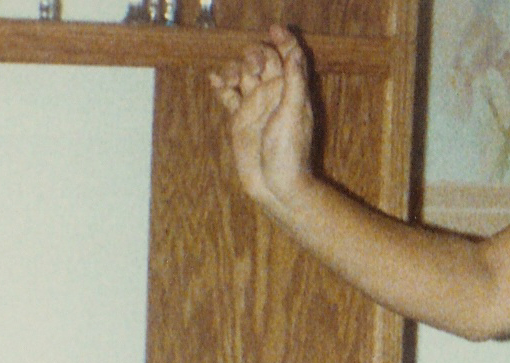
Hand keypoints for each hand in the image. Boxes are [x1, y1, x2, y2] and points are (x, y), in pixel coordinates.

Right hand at [211, 25, 316, 210]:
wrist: (276, 185)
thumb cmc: (290, 153)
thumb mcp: (293, 114)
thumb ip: (293, 82)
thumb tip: (293, 51)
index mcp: (292, 90)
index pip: (289, 57)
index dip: (283, 40)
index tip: (274, 28)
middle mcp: (273, 94)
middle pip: (263, 60)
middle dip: (254, 55)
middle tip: (251, 69)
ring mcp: (255, 105)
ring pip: (242, 74)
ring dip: (234, 69)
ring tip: (229, 80)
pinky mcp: (240, 119)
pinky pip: (228, 95)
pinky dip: (221, 85)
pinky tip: (216, 82)